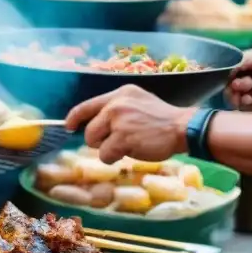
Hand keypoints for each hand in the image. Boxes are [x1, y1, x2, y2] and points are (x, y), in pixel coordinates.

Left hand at [65, 85, 194, 164]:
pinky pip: (105, 155)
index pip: (86, 105)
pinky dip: (115, 158)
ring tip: (128, 145)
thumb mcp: (138, 103)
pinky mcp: (122, 138)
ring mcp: (118, 121)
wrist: (183, 127)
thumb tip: (96, 123)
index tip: (69, 126)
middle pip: (89, 130)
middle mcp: (116, 104)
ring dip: (108, 150)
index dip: (74, 118)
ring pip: (95, 143)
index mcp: (119, 94)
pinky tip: (132, 151)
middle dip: (99, 141)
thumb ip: (117, 109)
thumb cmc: (162, 120)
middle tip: (118, 142)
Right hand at [226, 46, 251, 110]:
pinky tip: (248, 101)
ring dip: (233, 94)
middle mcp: (245, 76)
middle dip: (230, 83)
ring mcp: (247, 91)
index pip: (227, 65)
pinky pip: (236, 105)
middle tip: (244, 86)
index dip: (224, 70)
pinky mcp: (251, 106)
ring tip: (245, 95)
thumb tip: (225, 69)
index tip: (229, 75)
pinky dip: (239, 103)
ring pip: (228, 93)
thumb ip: (243, 58)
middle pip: (225, 80)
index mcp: (248, 62)